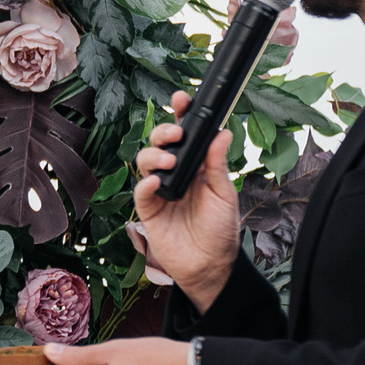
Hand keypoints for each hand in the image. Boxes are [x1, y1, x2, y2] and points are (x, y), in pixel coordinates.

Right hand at [133, 90, 240, 310]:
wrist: (210, 264)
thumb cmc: (220, 230)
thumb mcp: (224, 194)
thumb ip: (217, 164)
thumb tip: (223, 133)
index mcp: (196, 167)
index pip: (186, 137)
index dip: (181, 117)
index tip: (181, 100)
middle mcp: (175, 174)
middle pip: (160, 143)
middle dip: (163, 132)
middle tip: (176, 134)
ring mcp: (160, 191)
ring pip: (145, 161)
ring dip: (154, 155)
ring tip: (169, 162)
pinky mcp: (148, 210)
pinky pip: (140, 192)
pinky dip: (145, 184)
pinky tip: (156, 183)